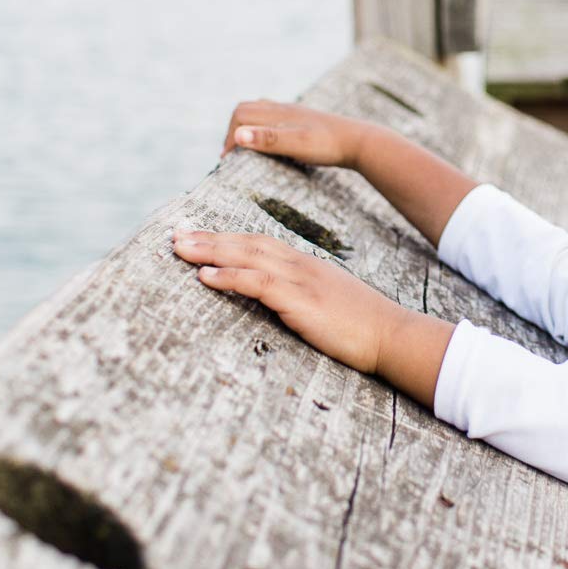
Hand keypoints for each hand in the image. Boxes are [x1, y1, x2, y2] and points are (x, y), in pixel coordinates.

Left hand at [172, 227, 406, 374]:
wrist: (392, 334)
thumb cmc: (362, 326)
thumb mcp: (328, 304)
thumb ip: (302, 298)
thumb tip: (279, 304)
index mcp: (306, 266)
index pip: (259, 244)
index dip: (228, 238)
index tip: (199, 236)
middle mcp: (300, 266)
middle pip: (247, 243)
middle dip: (209, 238)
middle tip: (175, 234)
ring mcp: (300, 280)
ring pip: (247, 256)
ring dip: (209, 251)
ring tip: (179, 248)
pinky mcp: (300, 300)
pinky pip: (258, 283)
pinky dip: (229, 277)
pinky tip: (204, 277)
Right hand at [221, 100, 372, 168]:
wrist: (361, 142)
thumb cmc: (328, 145)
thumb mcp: (296, 144)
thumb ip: (267, 140)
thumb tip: (237, 137)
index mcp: (278, 113)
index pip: (241, 115)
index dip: (229, 136)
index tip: (228, 159)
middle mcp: (284, 109)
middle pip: (247, 110)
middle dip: (234, 129)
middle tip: (231, 154)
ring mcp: (295, 113)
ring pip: (261, 111)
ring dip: (248, 125)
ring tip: (246, 146)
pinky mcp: (304, 121)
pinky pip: (276, 117)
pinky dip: (264, 126)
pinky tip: (273, 141)